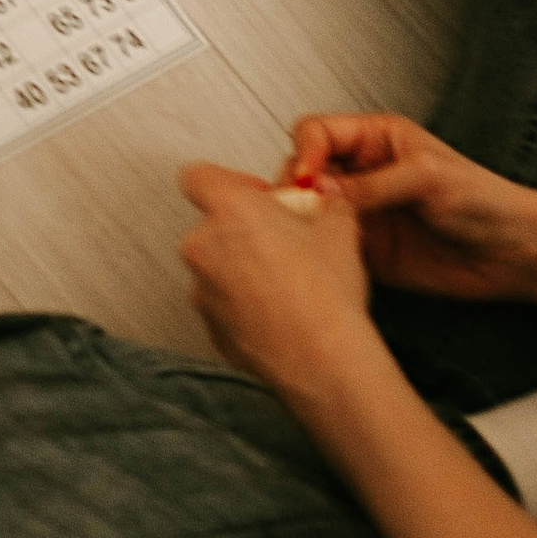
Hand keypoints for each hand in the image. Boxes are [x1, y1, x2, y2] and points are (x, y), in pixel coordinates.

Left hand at [178, 160, 379, 394]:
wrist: (323, 360)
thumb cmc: (327, 292)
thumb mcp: (340, 229)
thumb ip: (327, 204)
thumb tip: (329, 199)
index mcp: (229, 210)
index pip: (196, 176)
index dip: (227, 182)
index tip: (259, 198)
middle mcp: (203, 248)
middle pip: (211, 226)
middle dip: (242, 231)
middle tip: (283, 244)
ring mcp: (201, 292)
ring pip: (216, 268)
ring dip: (241, 270)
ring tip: (285, 285)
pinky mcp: (210, 329)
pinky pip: (222, 305)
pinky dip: (242, 306)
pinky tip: (278, 314)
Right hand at [282, 113, 536, 305]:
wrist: (512, 252)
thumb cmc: (485, 200)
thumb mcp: (426, 177)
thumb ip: (371, 184)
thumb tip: (323, 188)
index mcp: (377, 139)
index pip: (318, 132)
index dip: (306, 151)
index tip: (308, 176)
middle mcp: (364, 173)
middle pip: (306, 170)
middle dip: (298, 186)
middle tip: (304, 208)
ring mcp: (363, 212)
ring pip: (311, 210)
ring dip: (304, 220)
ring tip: (312, 233)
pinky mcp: (367, 251)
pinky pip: (328, 247)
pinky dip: (319, 251)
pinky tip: (326, 255)